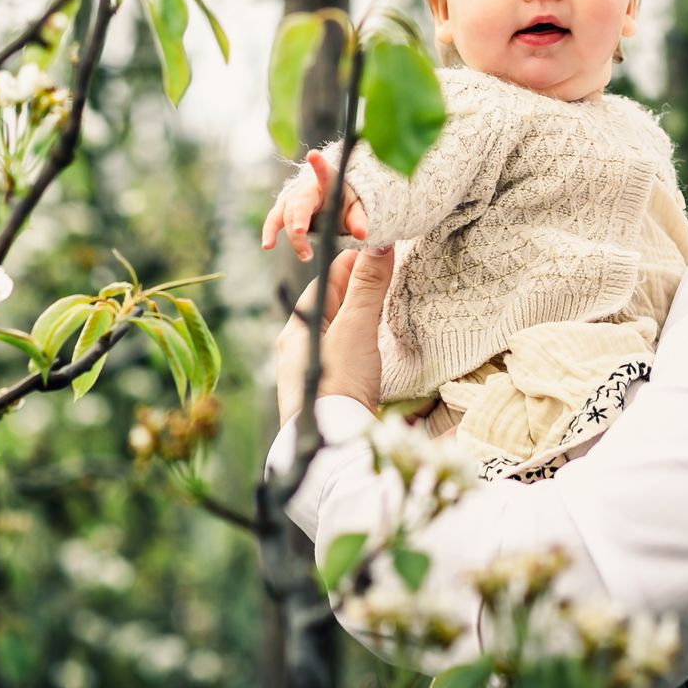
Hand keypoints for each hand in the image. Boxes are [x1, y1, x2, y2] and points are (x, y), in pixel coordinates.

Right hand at [260, 149, 370, 261]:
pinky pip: (274, 221)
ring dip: (293, 236)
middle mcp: (305, 188)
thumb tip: (362, 235)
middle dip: (299, 219)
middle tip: (301, 233)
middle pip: (300, 205)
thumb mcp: (355, 208)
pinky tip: (267, 246)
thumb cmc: (343, 202)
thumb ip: (358, 220)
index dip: (318, 165)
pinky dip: (270, 232)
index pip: (323, 172)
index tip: (312, 155)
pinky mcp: (283, 210)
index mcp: (326, 181)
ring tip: (304, 255)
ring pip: (286, 216)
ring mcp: (291, 199)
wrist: (329, 201)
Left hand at [275, 244, 395, 425]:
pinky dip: (360, 347)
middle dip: (359, 290)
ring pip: (337, 333)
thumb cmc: (337, 382)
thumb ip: (367, 286)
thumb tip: (379, 242)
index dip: (354, 264)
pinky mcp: (325, 394)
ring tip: (386, 312)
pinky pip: (342, 358)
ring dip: (360, 319)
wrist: (330, 445)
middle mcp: (297, 348)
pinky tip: (374, 353)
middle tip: (389, 278)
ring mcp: (310, 373)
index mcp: (298, 326)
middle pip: (332, 306)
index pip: (326, 280)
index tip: (381, 253)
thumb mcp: (356, 327)